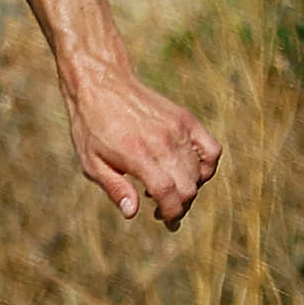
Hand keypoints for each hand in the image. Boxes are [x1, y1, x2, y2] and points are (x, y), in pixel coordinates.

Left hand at [66, 68, 221, 227]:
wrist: (103, 85)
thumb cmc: (92, 127)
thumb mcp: (92, 163)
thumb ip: (115, 189)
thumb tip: (133, 213)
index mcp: (139, 155)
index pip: (169, 193)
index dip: (171, 212)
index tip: (165, 220)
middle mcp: (163, 142)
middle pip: (188, 186)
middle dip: (180, 205)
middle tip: (165, 210)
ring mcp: (178, 129)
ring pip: (199, 171)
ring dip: (189, 188)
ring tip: (169, 190)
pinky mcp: (186, 119)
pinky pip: (211, 149)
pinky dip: (208, 166)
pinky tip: (192, 173)